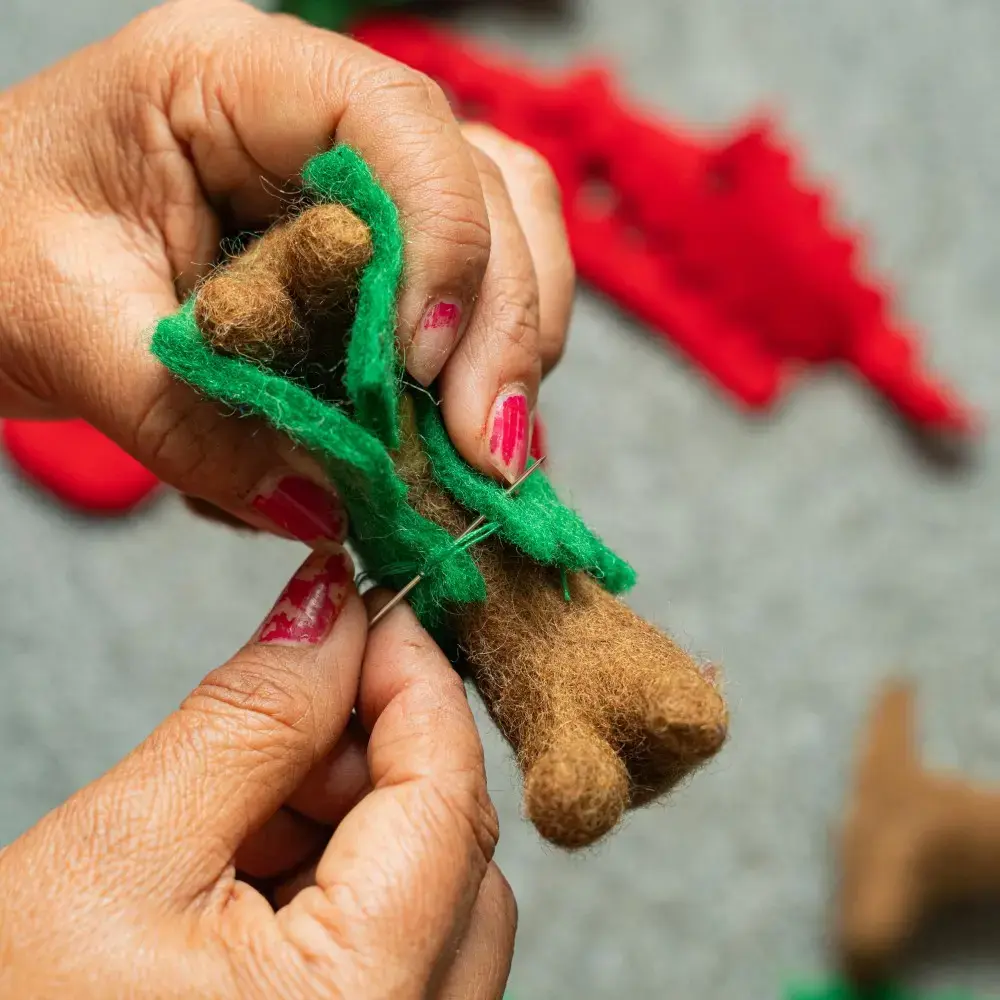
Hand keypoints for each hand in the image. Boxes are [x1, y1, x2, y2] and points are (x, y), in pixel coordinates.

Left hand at [0, 0, 573, 537]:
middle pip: (481, 180)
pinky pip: (471, 279)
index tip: (420, 368)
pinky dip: (487, 356)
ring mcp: (356, 174)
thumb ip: (194, 428)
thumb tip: (327, 508)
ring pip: (505, 223)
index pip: (390, 118)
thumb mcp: (69, 337)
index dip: (440, 238)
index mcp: (227, 76)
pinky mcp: (371, 242)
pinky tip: (466, 425)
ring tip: (488, 447)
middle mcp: (316, 110)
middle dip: (499, 323)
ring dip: (514, 339)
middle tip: (488, 451)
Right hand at [0, 544, 514, 998]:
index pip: (448, 794)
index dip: (416, 679)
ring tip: (241, 812)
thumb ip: (250, 719)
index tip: (372, 607)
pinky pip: (403, 948)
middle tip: (291, 705)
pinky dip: (343, 880)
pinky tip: (253, 871)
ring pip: (436, 893)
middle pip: (456, 845)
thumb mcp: (120, 858)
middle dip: (377, 751)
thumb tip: (331, 609)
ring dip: (356, 817)